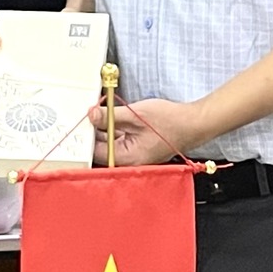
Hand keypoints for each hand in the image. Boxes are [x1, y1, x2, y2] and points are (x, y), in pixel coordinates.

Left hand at [90, 96, 207, 166]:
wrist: (192, 123)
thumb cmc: (171, 122)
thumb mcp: (136, 114)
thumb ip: (111, 115)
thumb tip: (92, 115)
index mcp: (128, 158)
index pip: (97, 151)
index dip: (87, 135)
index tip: (80, 121)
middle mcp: (130, 161)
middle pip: (102, 147)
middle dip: (94, 130)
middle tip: (87, 112)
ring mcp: (134, 154)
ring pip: (111, 142)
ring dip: (104, 127)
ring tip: (99, 110)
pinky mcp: (138, 147)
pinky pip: (121, 138)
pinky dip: (115, 127)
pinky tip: (112, 114)